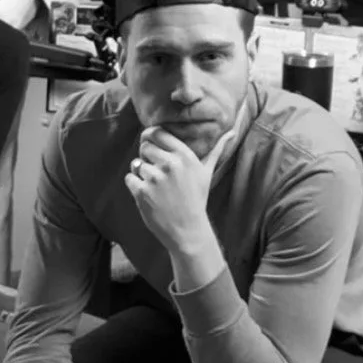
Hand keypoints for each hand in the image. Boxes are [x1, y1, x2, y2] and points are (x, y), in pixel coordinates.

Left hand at [124, 125, 228, 251]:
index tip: (152, 146)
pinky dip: (134, 185)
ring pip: (136, 163)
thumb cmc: (197, 199)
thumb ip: (217, 150)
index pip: (157, 132)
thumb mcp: (207, 172)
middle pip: (145, 146)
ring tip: (155, 186)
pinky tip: (148, 194)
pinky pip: (129, 178)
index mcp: (185, 156)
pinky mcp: (142, 192)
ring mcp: (155, 178)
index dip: (151, 138)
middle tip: (156, 171)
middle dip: (146, 156)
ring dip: (141, 173)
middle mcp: (170, 164)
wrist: (188, 230)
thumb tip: (232, 132)